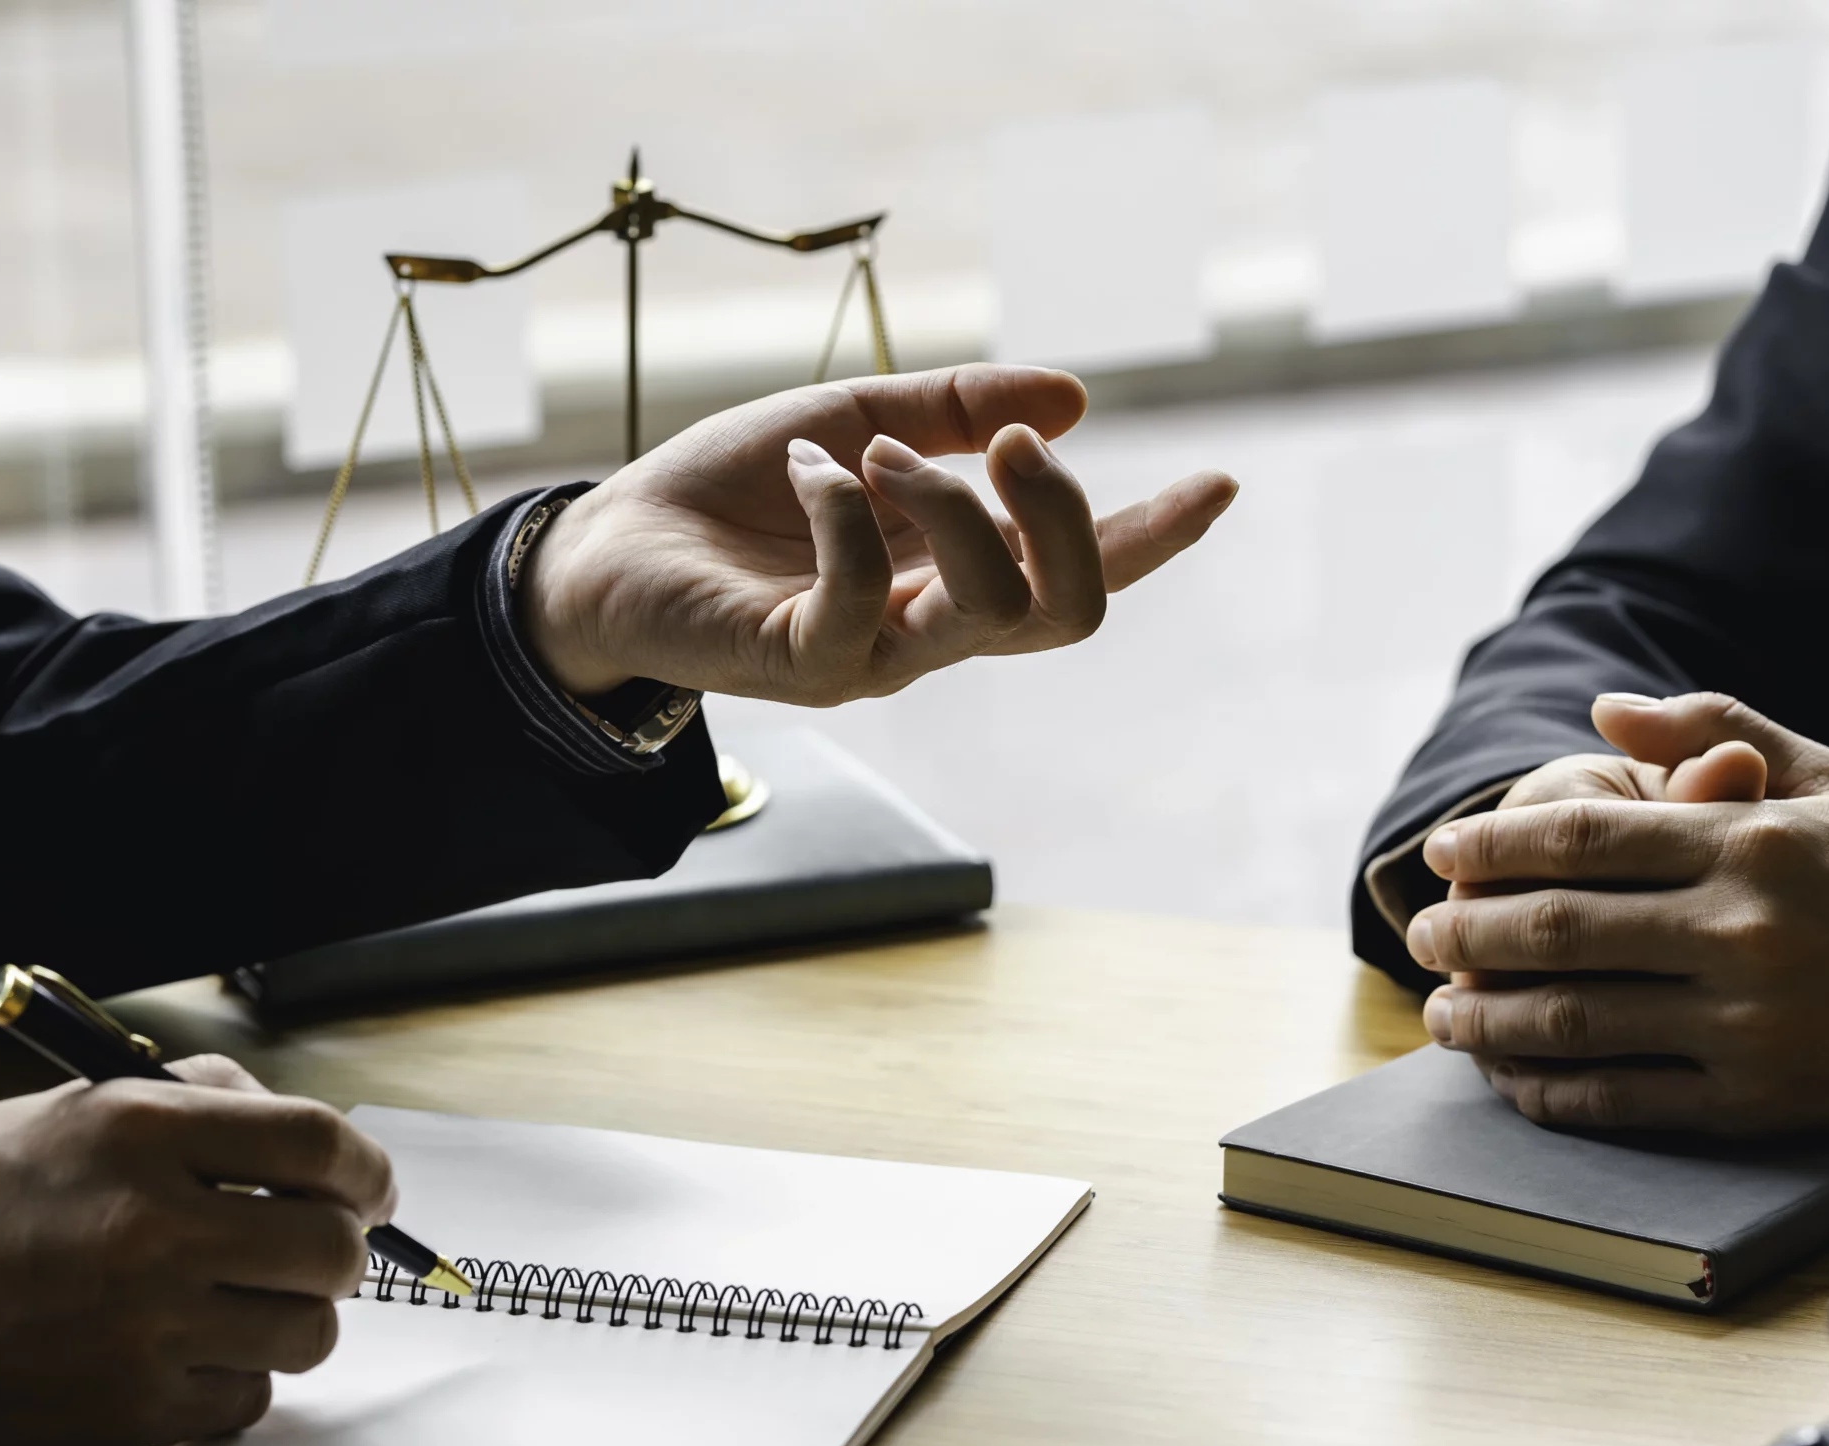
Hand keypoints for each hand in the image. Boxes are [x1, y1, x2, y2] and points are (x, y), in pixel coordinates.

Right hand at [0, 1056, 393, 1445]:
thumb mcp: (73, 1108)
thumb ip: (198, 1106)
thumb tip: (303, 1139)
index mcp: (143, 1132)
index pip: (320, 1145)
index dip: (367, 1171)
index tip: (370, 1189)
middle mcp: (155, 1228)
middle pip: (333, 1248)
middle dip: (338, 1249)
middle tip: (305, 1249)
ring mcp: (145, 1326)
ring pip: (306, 1333)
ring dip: (289, 1317)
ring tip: (233, 1300)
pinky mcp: (126, 1410)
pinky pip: (246, 1400)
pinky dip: (232, 1379)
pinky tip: (180, 1352)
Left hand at [518, 363, 1237, 702]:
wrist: (608, 546)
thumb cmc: (730, 494)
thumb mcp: (856, 418)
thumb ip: (953, 410)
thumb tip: (1069, 396)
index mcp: (954, 577)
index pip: (1081, 575)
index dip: (1154, 538)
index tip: (1219, 482)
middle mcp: (929, 631)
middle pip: (1067, 610)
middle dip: (1067, 513)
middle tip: (1008, 441)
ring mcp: (871, 657)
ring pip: (989, 611)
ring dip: (953, 502)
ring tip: (878, 450)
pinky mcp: (801, 666)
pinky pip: (862, 599)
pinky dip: (850, 513)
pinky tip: (815, 469)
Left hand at [1406, 692, 1828, 1134]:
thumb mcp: (1826, 777)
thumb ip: (1715, 730)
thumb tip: (1602, 705)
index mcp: (1751, 843)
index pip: (1586, 836)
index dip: (1495, 846)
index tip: (1441, 853)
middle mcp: (1744, 932)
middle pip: (1562, 930)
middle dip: (1469, 934)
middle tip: (1419, 935)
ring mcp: (1748, 1024)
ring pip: (1577, 1021)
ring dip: (1488, 1020)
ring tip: (1441, 1013)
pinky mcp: (1755, 1103)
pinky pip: (1622, 1099)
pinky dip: (1549, 1090)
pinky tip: (1509, 1077)